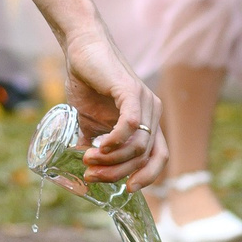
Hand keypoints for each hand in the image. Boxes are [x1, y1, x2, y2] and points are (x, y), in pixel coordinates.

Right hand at [63, 27, 166, 189]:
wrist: (81, 51)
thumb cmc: (88, 84)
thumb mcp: (91, 123)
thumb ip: (96, 146)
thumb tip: (87, 174)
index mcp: (148, 121)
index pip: (159, 157)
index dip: (147, 177)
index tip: (126, 190)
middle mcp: (152, 112)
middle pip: (146, 156)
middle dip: (119, 173)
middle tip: (91, 176)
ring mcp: (145, 100)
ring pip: (139, 145)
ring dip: (112, 160)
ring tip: (89, 161)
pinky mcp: (131, 90)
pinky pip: (130, 124)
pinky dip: (116, 141)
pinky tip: (98, 147)